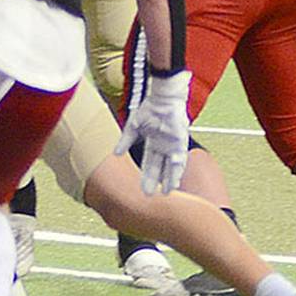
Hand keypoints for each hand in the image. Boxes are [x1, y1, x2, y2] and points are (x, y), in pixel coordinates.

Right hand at [115, 70, 191, 194]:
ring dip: (169, 179)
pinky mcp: (181, 141)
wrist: (164, 98)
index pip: (149, 164)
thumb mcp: (133, 126)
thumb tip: (115, 153)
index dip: (146, 177)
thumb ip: (125, 140)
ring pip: (172, 166)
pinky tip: (175, 178)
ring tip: (167, 192)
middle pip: (160, 168)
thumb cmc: (151, 108)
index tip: (143, 189)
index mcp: (153, 143)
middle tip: (152, 196)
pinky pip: (180, 158)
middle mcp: (164, 147)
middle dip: (156, 182)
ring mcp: (173, 145)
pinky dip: (177, 168)